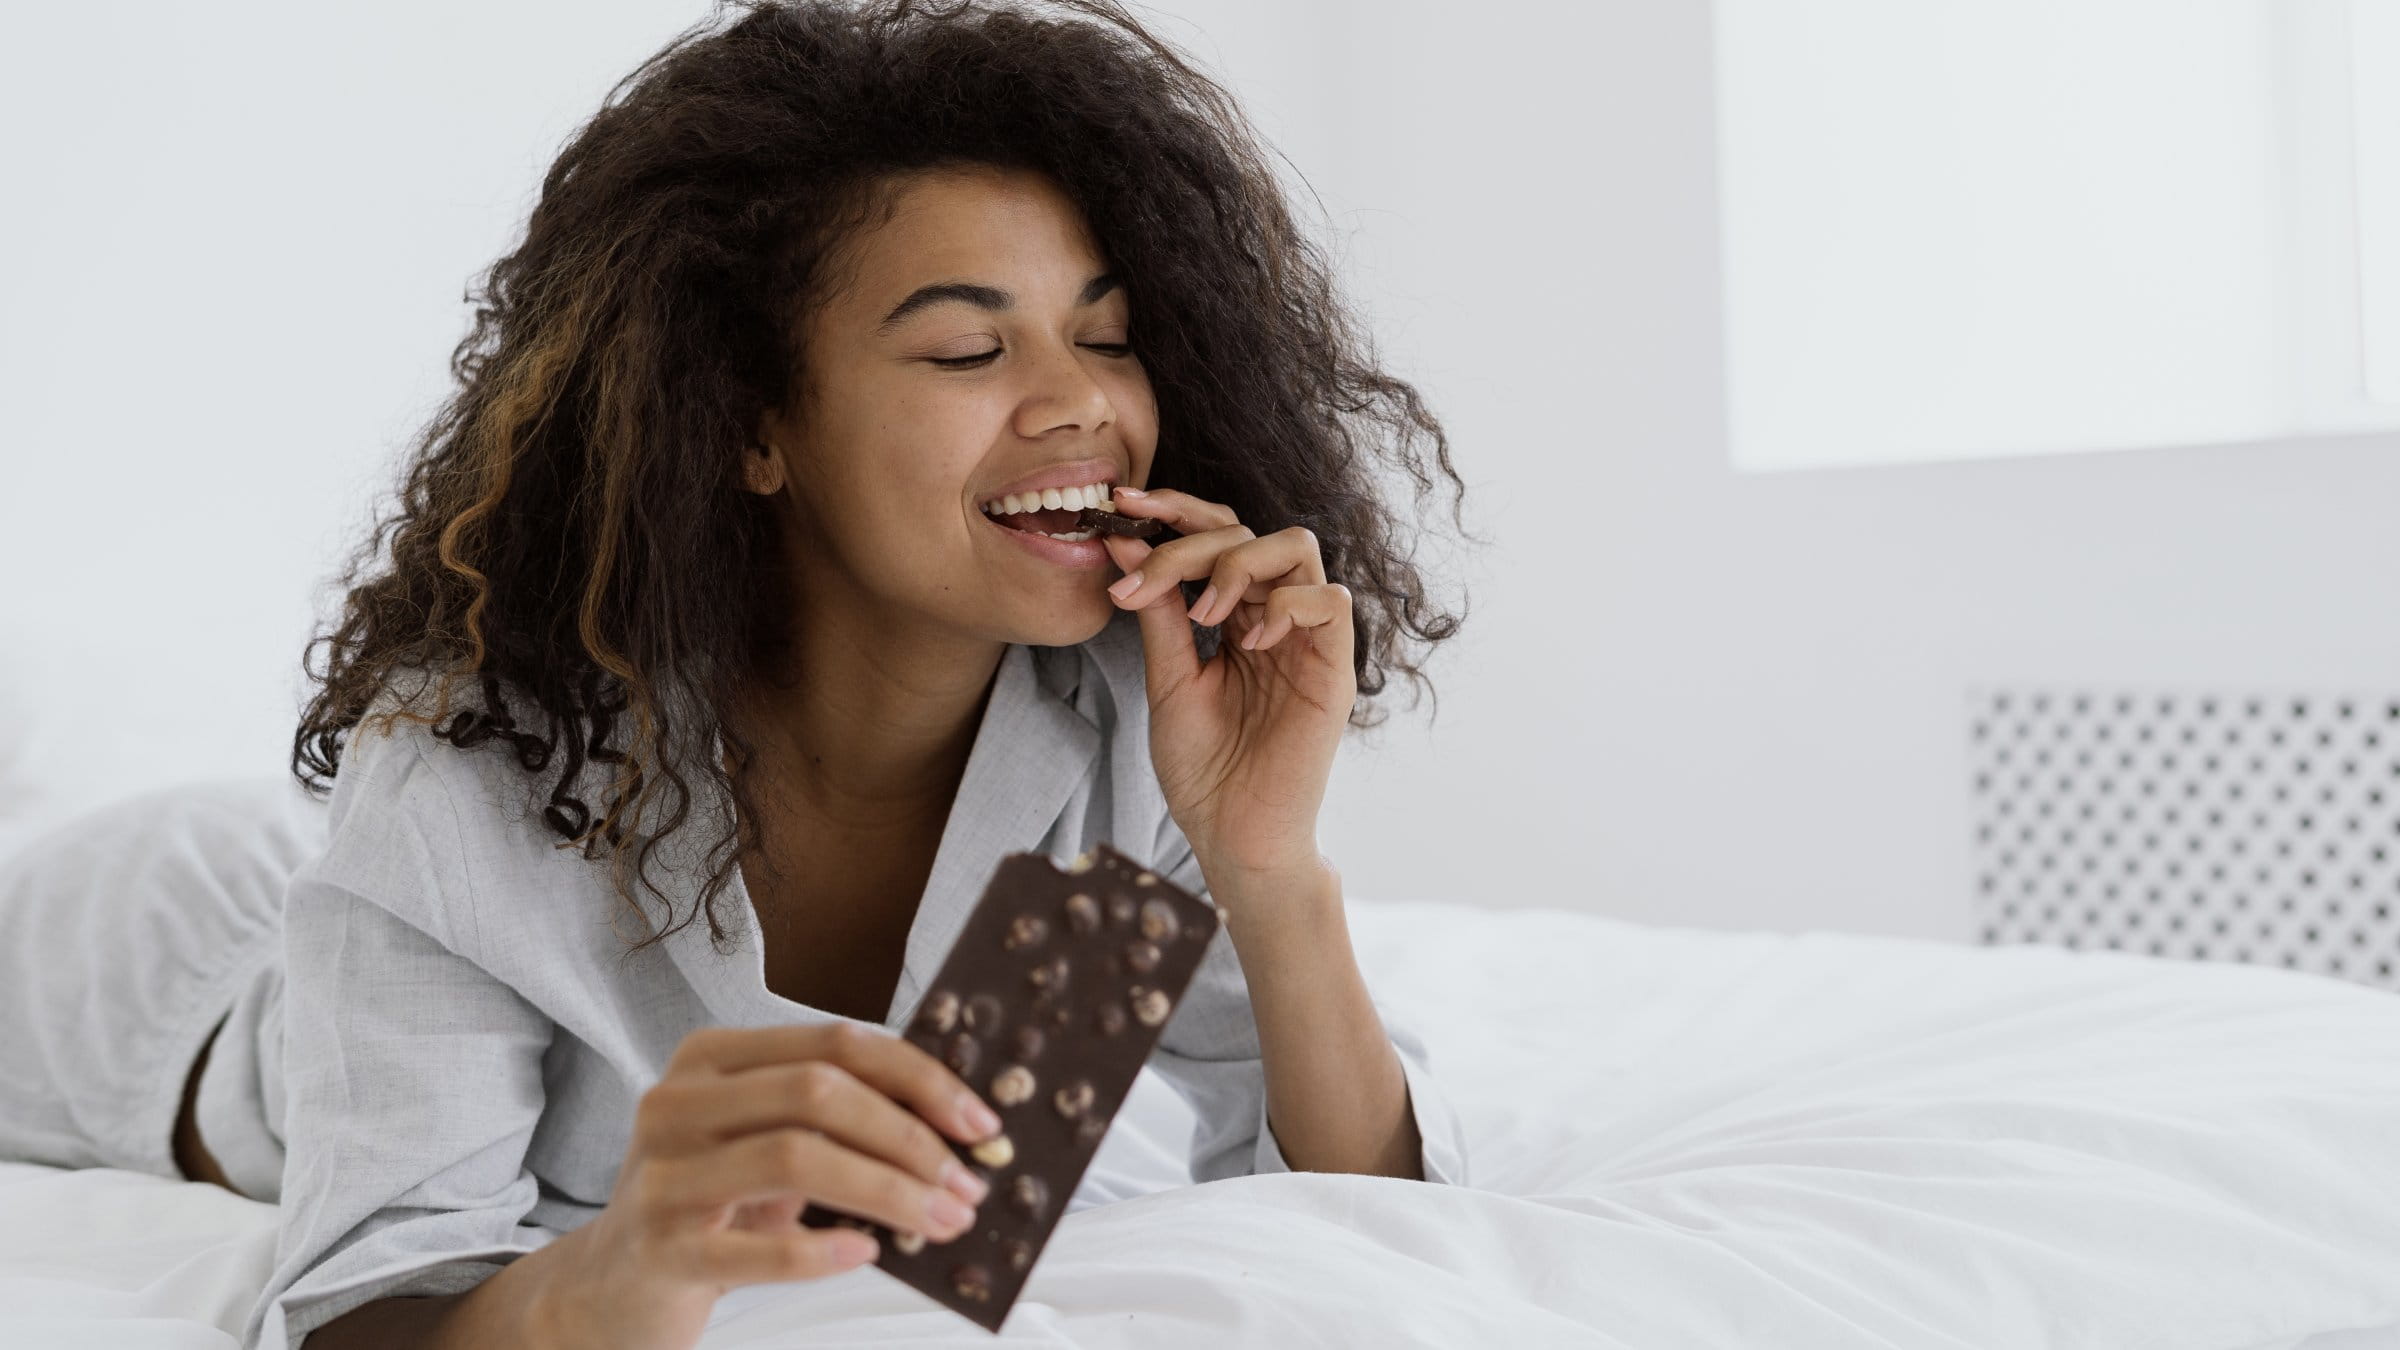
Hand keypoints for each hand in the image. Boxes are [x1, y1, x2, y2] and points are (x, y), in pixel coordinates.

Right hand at [550, 1023, 1003, 1348]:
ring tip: (942, 1222)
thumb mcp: (765, 1143)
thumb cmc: (714, 1206)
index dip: (918, 1078)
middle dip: (911, 1139)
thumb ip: (836, 1118)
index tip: (980, 1122)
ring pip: (796, 1157)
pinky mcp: (659, 1249)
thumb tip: (956, 1124)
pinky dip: (823, 1249)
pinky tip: (868, 1252)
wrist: (612, 1289)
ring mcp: (663, 1175)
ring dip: (888, 1192)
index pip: (834, 1044)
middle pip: (819, 1094)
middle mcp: (677, 1101)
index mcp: (711, 1058)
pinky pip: (757, 1247)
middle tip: (970, 1186)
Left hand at [1099, 485, 1355, 889]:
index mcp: (1235, 617)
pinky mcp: (1334, 670)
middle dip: (1189, 539)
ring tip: (1203, 613)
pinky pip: (1330, 602)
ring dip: (1239, 562)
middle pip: (1248, 530)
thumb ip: (1156, 612)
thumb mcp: (1167, 678)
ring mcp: (1306, 641)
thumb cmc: (1203, 769)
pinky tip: (1249, 640)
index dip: (1173, 511)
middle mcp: (1273, 619)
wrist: (1232, 837)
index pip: (1216, 535)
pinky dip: (1285, 605)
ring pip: (1296, 546)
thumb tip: (1122, 541)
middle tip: (1143, 576)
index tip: (1119, 505)